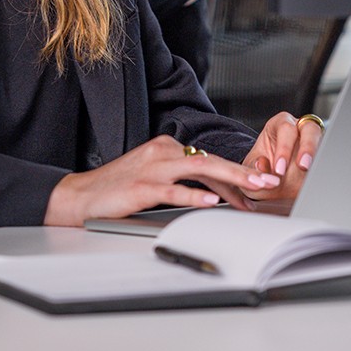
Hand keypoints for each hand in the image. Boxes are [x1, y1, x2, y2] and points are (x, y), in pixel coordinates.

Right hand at [43, 134, 281, 226]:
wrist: (82, 195)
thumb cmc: (118, 188)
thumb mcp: (154, 177)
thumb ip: (181, 180)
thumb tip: (216, 193)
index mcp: (166, 148)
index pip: (209, 160)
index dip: (237, 174)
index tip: (259, 186)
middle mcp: (162, 152)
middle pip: (210, 160)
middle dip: (244, 172)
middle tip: (268, 182)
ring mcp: (152, 168)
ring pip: (199, 169)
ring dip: (230, 180)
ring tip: (252, 189)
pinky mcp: (141, 187)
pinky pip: (174, 190)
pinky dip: (195, 196)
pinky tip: (212, 202)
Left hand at [239, 111, 323, 210]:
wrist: (271, 179)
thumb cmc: (262, 167)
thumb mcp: (252, 167)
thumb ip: (254, 168)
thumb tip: (262, 166)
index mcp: (280, 124)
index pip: (285, 128)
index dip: (284, 148)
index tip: (279, 169)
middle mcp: (300, 129)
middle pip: (310, 129)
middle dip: (307, 148)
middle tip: (302, 167)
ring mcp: (315, 143)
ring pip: (324, 142)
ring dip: (319, 158)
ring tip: (313, 175)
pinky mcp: (323, 157)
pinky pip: (327, 160)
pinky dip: (324, 170)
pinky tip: (318, 182)